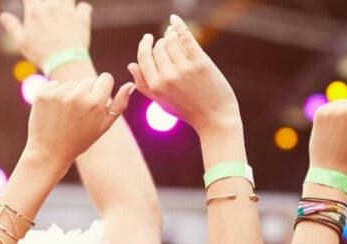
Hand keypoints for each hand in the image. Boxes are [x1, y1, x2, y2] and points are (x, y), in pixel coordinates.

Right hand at [0, 0, 92, 68]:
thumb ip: (12, 26)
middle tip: (47, 11)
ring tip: (61, 11)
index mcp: (35, 9)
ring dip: (64, 2)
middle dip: (47, 3)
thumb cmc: (40, 53)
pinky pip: (84, 7)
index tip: (29, 5)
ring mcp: (69, 9)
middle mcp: (52, 5)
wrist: (65, 62)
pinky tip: (78, 16)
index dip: (28, 1)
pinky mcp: (82, 18)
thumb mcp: (21, 42)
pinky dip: (82, 10)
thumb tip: (3, 16)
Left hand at [23, 73, 132, 168]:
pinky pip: (54, 85)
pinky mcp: (43, 95)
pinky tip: (53, 112)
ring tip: (65, 115)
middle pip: (88, 80)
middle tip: (79, 113)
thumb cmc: (79, 140)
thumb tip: (129, 84)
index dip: (103, 88)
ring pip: (71, 83)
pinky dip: (54, 95)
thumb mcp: (103, 126)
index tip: (97, 99)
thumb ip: (119, 105)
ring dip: (69, 94)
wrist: (49, 153)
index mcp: (95, 104)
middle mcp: (77, 96)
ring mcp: (58, 95)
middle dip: (86, 92)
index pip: (106, 78)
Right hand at [128, 15, 240, 134]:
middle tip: (167, 41)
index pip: (144, 57)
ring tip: (173, 34)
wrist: (215, 119)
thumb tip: (131, 65)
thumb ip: (144, 84)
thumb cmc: (188, 111)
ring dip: (170, 35)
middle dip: (161, 42)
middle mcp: (168, 76)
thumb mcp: (162, 101)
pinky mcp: (201, 62)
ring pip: (171, 41)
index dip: (145, 45)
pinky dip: (179, 26)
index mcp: (156, 86)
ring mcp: (184, 69)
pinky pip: (186, 38)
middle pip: (158, 48)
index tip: (148, 38)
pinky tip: (175, 20)